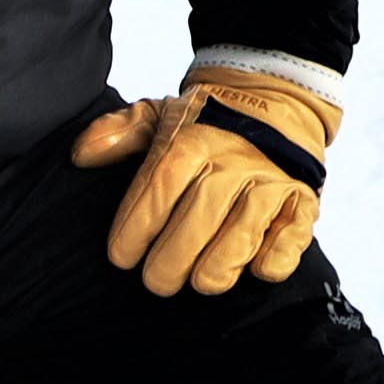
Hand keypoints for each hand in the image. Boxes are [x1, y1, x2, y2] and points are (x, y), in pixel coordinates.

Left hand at [71, 69, 340, 295]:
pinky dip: (275, 258)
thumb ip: (118, 132)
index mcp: (193, 141)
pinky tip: (256, 269)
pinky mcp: (302, 200)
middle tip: (156, 281)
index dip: (136, 229)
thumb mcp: (159, 114)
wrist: (276, 101)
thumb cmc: (206, 121)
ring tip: (199, 281)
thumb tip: (81, 155)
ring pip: (242, 235)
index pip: (158, 190)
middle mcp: (233, 161)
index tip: (120, 257)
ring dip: (217, 267)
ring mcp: (271, 182)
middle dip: (171, 261)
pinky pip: (292, 237)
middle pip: (197, 220)